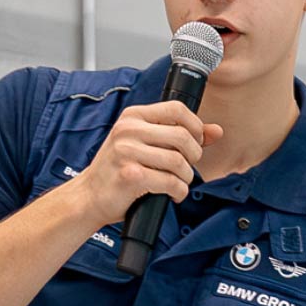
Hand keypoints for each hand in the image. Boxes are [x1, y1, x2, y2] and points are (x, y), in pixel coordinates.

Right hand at [73, 100, 223, 227]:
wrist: (89, 197)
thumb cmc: (117, 171)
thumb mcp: (144, 144)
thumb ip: (179, 134)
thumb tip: (216, 131)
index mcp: (133, 117)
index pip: (177, 109)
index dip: (195, 126)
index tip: (195, 143)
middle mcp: (128, 130)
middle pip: (183, 136)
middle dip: (194, 157)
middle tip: (186, 168)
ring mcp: (127, 152)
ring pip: (179, 162)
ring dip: (186, 178)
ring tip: (178, 183)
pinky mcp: (130, 176)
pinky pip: (171, 182)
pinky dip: (178, 192)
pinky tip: (172, 194)